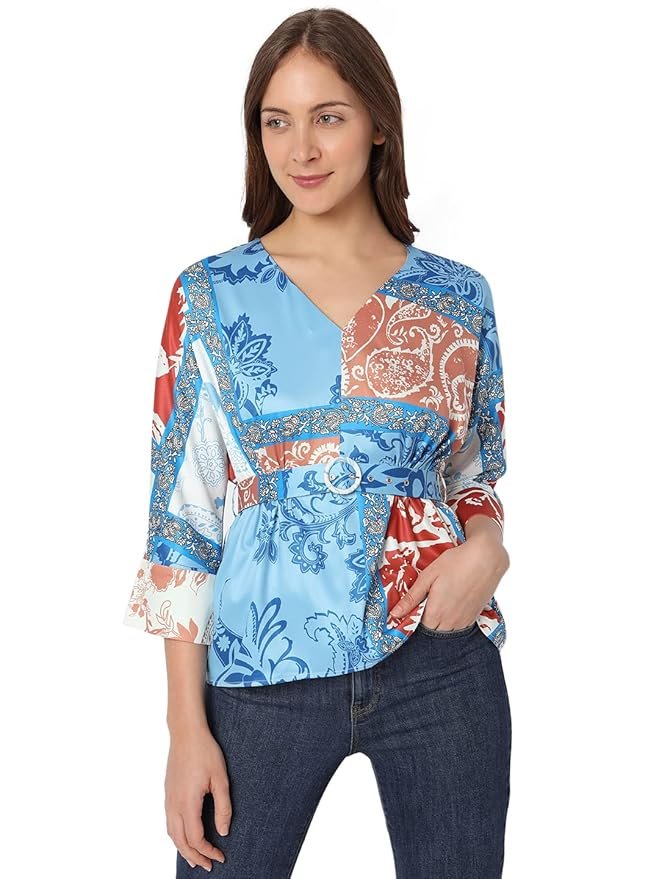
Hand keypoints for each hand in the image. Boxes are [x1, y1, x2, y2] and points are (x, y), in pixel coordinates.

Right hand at [165, 726, 230, 870]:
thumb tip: (223, 832)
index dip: (208, 851)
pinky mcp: (168, 793)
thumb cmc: (205, 752)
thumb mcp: (221, 779)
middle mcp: (174, 804)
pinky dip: (177, 836)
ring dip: (183, 849)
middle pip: (180, 841)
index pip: (195, 838)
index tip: (220, 856)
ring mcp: (168, 799)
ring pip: (172, 833)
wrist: (186, 733)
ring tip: (195, 858)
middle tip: (208, 865)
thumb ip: (223, 808)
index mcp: (187, 803)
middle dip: (195, 856)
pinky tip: (185, 836)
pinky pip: (169, 822)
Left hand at [389, 530, 508, 629]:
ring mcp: (464, 621)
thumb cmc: (455, 563)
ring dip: (440, 621)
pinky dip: (453, 620)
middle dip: (426, 620)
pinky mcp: (475, 616)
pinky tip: (452, 603)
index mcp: (435, 613)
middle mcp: (450, 622)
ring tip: (440, 600)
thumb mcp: (428, 576)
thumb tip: (394, 614)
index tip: (412, 607)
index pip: (417, 627)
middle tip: (426, 601)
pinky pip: (459, 626)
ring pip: (446, 630)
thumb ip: (412, 598)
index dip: (413, 618)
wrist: (487, 558)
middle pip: (432, 631)